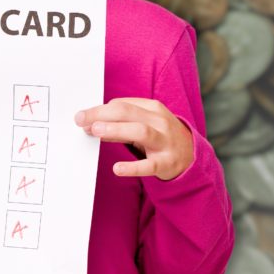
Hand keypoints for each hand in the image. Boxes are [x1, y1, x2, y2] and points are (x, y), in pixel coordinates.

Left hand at [74, 97, 193, 179]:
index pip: (122, 104)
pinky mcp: (167, 163)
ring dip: (116, 130)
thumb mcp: (143, 124)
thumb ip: (119, 123)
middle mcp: (160, 122)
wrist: (191, 157)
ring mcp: (165, 142)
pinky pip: (150, 165)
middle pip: (128, 113)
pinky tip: (117, 168)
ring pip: (140, 132)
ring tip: (96, 132)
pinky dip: (133, 167)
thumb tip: (91, 124)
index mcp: (152, 108)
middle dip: (102, 114)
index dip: (100, 110)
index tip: (82, 117)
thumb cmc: (159, 136)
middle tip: (81, 120)